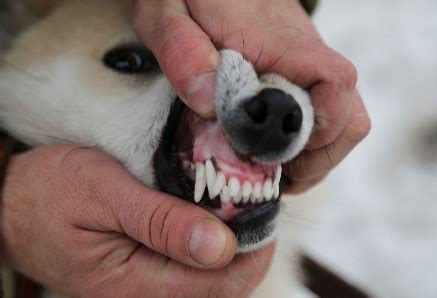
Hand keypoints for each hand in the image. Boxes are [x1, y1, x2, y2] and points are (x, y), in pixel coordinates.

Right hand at [1, 145, 273, 296]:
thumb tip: (221, 246)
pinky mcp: (140, 275)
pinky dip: (209, 244)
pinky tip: (211, 216)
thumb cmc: (50, 192)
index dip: (255, 250)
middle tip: (257, 203)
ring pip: (210, 280)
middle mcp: (143, 296)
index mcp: (135, 283)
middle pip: (222, 286)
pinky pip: (189, 270)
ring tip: (239, 205)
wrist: (12, 203)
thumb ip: (162, 222)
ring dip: (233, 246)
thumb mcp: (105, 193)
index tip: (267, 211)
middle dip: (250, 246)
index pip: (221, 283)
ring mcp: (142, 288)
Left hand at [133, 0, 370, 191]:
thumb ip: (182, 54)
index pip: (335, 84)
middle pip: (349, 118)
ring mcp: (309, 66)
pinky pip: (325, 114)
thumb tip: (207, 105)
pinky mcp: (303, 73)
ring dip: (314, 154)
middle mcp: (307, 56)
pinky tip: (273, 145)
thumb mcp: (167, 16)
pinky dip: (307, 141)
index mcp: (281, 44)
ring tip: (273, 165)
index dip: (321, 131)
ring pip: (343, 121)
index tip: (279, 154)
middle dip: (316, 159)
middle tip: (273, 172)